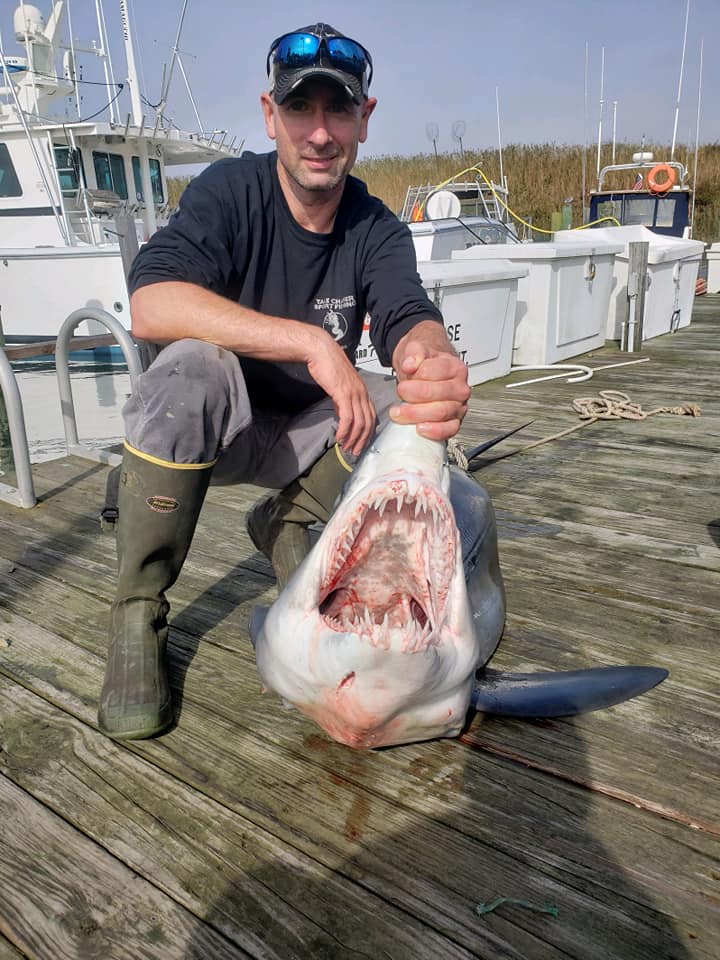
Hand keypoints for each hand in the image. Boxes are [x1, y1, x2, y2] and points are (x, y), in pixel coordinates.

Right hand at [307, 334, 376, 455]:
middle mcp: (362, 393)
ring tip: (346, 448)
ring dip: (353, 438)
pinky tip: (339, 438)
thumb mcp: (339, 385)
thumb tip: (342, 414)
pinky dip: (344, 431)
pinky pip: (347, 417)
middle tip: (355, 452)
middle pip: (368, 422)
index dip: (367, 433)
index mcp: (362, 391)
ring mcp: (354, 393)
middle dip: (362, 440)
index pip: (371, 416)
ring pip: (359, 422)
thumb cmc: (328, 365)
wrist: (321, 351)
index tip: (361, 444)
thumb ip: (342, 400)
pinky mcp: (343, 394)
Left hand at [390, 323, 469, 440]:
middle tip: (400, 392)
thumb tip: (410, 364)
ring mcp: (459, 406)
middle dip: (413, 395)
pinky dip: (435, 431)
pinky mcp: (454, 421)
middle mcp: (460, 388)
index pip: (435, 372)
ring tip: (399, 412)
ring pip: (442, 413)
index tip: (406, 372)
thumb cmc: (425, 363)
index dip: (417, 374)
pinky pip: (450, 429)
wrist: (428, 370)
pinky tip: (420, 428)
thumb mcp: (416, 349)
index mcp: (455, 368)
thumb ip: (414, 352)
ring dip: (417, 414)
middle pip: (439, 394)